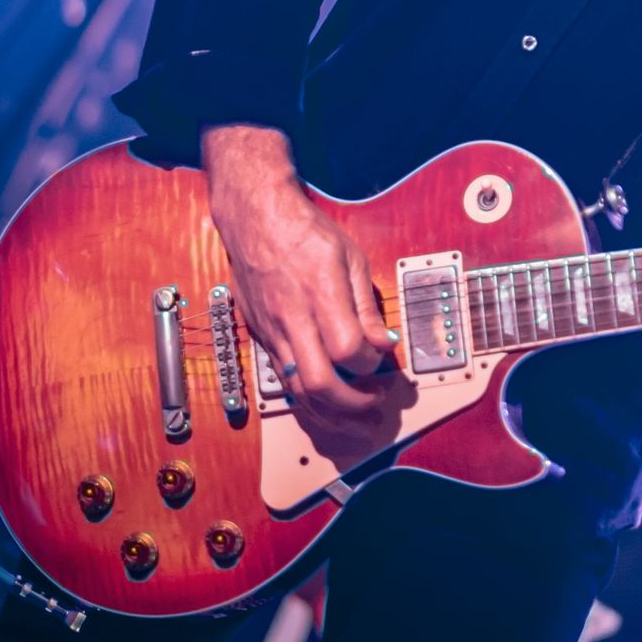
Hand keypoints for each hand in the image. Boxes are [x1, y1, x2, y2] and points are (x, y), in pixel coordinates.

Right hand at [202, 124, 396, 421]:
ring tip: (357, 421)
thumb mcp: (350, 258)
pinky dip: (307, 399)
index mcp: (319, 294)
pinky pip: (284, 380)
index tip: (384, 358)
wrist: (257, 220)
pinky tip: (327, 405)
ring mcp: (273, 332)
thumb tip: (384, 343)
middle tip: (377, 406)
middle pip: (319, 382)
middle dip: (352, 404)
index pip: (347, 348)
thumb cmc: (306, 233)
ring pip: (297, 390)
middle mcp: (292, 319)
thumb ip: (366, 306)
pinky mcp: (262, 337)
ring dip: (329, 414)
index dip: (371, 362)